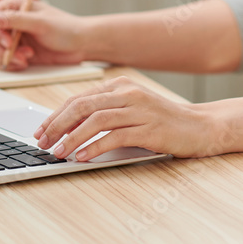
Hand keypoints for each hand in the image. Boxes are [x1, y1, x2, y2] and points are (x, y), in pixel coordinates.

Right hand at [0, 0, 85, 69]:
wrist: (80, 44)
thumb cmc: (65, 28)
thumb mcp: (41, 23)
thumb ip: (15, 19)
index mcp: (11, 6)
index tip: (9, 42)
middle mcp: (6, 21)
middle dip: (1, 50)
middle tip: (23, 55)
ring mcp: (8, 38)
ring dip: (7, 58)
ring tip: (28, 57)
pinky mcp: (13, 53)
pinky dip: (11, 65)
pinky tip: (27, 62)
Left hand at [34, 76, 218, 160]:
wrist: (202, 127)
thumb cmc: (164, 122)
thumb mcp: (132, 110)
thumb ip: (105, 113)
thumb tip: (68, 128)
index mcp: (121, 86)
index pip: (78, 98)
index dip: (56, 115)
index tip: (41, 131)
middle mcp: (129, 94)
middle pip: (82, 106)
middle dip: (57, 125)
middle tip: (43, 142)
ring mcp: (140, 110)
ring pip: (96, 120)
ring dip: (73, 138)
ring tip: (59, 153)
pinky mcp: (150, 129)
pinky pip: (116, 137)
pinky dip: (95, 147)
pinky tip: (83, 157)